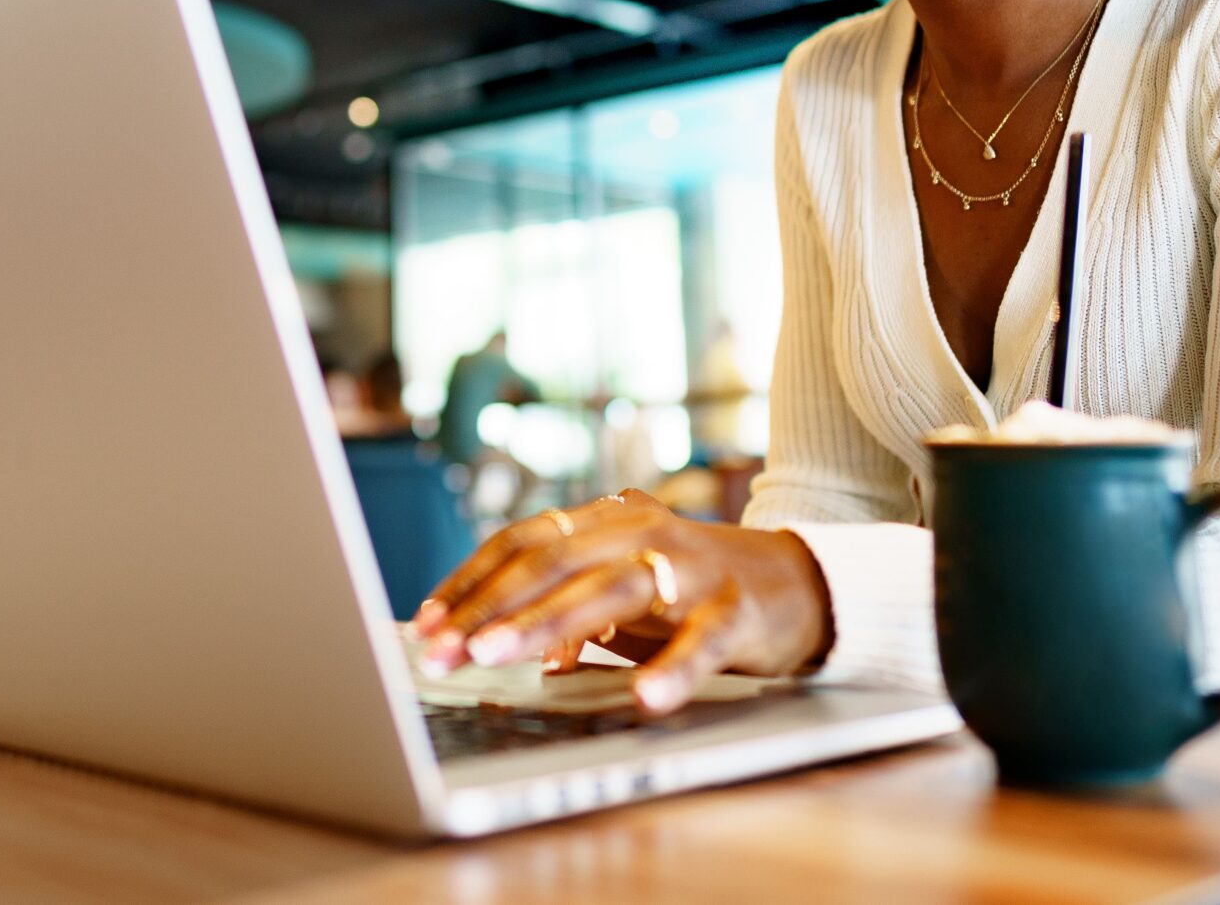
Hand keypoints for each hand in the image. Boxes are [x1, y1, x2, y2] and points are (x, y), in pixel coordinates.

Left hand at [410, 491, 831, 713]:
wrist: (795, 582)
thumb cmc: (686, 589)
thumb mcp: (618, 591)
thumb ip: (560, 610)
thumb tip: (495, 644)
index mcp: (607, 520)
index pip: (523, 541)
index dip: (470, 580)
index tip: (424, 623)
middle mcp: (643, 532)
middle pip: (553, 561)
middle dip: (489, 608)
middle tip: (442, 649)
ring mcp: (692, 569)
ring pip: (611, 590)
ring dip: (547, 624)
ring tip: (498, 656)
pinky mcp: (739, 611)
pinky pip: (702, 641)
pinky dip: (673, 670)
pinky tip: (644, 700)